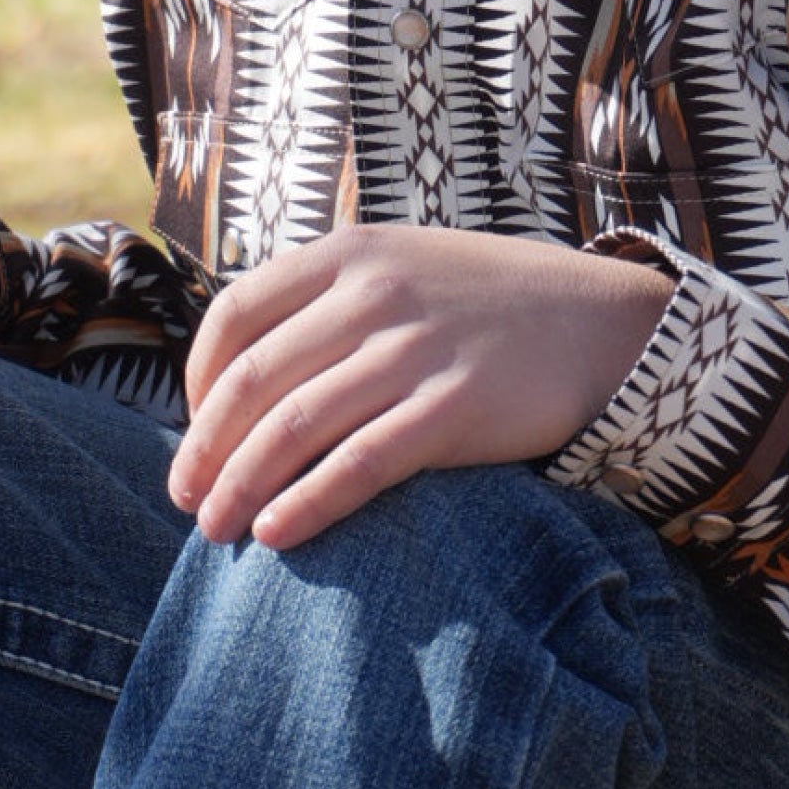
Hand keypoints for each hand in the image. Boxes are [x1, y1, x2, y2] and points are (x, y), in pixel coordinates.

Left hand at [167, 223, 674, 551]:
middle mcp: (373, 295)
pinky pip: (358, 464)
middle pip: (254, 380)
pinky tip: (277, 535)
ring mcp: (413, 351)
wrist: (602, 322)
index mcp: (350, 253)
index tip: (194, 430)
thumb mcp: (404, 267)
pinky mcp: (453, 408)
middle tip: (186, 499)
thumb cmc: (490, 305)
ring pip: (294, 427)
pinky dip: (307, 504)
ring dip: (241, 486)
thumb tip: (244, 372)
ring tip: (216, 531)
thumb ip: (330, 301)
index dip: (198, 384)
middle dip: (205, 449)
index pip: (234, 317)